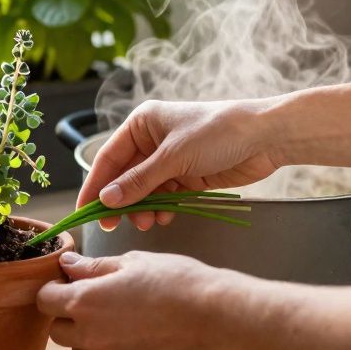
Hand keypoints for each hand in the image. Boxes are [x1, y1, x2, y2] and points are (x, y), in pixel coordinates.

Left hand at [36, 251, 239, 349]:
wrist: (218, 316)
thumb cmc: (177, 281)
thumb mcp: (132, 262)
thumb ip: (93, 267)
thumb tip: (67, 265)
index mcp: (85, 302)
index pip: (44, 300)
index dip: (54, 289)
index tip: (69, 283)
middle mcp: (91, 336)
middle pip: (56, 331)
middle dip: (67, 316)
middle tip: (92, 300)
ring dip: (86, 338)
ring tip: (115, 319)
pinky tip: (138, 334)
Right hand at [78, 99, 282, 228]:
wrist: (266, 137)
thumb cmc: (217, 133)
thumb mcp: (173, 157)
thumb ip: (138, 181)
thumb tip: (106, 200)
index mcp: (141, 124)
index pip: (108, 158)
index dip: (94, 185)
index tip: (84, 211)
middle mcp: (151, 140)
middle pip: (124, 177)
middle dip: (120, 201)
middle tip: (113, 225)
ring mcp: (169, 159)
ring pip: (143, 190)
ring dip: (143, 208)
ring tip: (148, 222)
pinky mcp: (186, 175)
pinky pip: (164, 196)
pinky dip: (162, 208)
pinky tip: (165, 216)